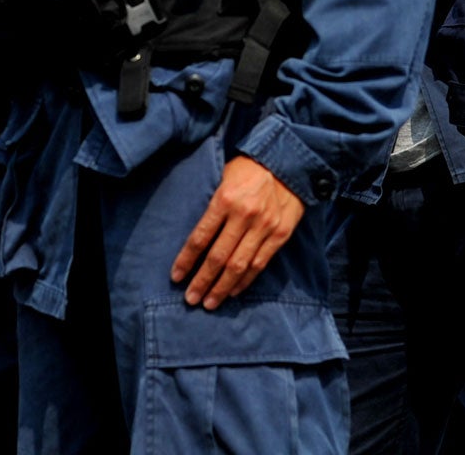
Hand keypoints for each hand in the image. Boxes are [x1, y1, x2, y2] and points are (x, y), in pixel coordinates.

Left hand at [170, 156, 305, 309]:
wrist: (288, 162)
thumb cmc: (248, 169)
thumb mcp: (223, 178)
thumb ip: (213, 206)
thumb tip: (196, 238)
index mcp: (225, 199)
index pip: (200, 237)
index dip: (186, 260)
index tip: (176, 277)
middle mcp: (244, 215)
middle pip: (218, 257)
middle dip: (202, 281)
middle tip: (190, 299)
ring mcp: (264, 227)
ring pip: (239, 266)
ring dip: (222, 288)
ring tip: (209, 302)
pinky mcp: (280, 234)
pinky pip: (260, 263)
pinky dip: (245, 281)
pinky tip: (233, 291)